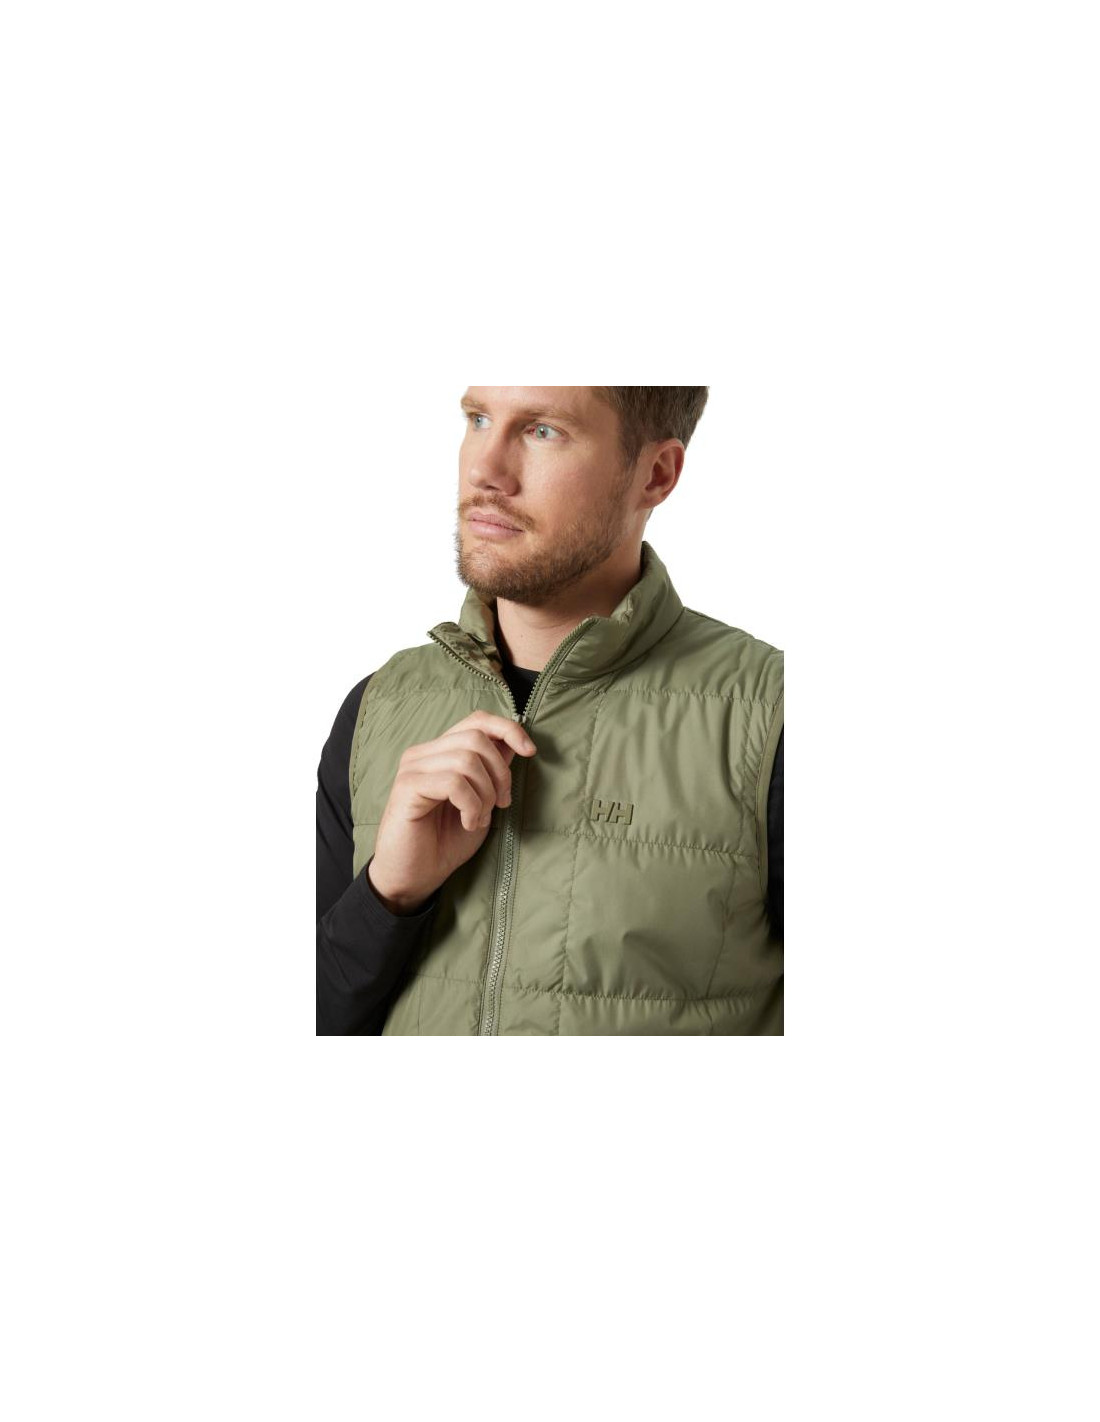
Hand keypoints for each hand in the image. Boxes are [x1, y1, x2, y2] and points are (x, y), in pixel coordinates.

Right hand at [367, 710, 537, 912]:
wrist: (413, 878)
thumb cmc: (444, 843)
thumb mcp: (481, 803)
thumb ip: (491, 773)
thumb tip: (514, 745)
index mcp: (440, 752)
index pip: (477, 720)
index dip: (508, 729)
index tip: (530, 752)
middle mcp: (424, 753)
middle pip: (477, 737)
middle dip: (500, 772)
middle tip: (500, 804)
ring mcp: (413, 768)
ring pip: (467, 759)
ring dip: (485, 793)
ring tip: (478, 818)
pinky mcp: (407, 787)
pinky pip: (454, 782)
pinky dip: (471, 804)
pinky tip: (467, 823)